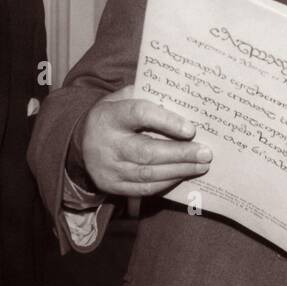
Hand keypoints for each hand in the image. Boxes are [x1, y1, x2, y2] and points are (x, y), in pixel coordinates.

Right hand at [73, 88, 211, 196]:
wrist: (80, 144)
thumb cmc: (113, 117)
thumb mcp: (121, 98)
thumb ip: (147, 96)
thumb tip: (182, 103)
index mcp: (109, 116)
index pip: (139, 115)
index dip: (167, 121)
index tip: (191, 129)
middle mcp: (106, 144)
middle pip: (147, 151)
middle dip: (180, 153)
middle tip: (205, 152)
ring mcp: (108, 168)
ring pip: (148, 173)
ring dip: (179, 170)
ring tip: (201, 165)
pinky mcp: (111, 186)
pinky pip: (144, 188)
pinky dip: (167, 182)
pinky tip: (183, 175)